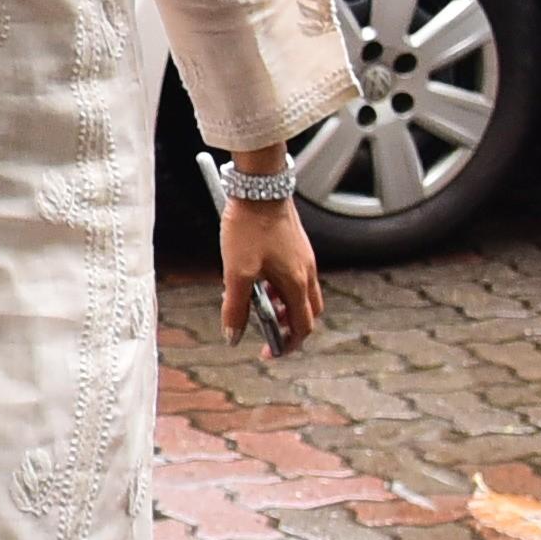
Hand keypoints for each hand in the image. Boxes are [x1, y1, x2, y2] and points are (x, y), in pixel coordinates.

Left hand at [217, 175, 324, 356]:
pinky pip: (294, 276)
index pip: (302, 327)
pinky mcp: (296, 245)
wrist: (259, 186)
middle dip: (288, 327)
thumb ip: (235, 307)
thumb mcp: (236, 272)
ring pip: (301, 294)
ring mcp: (304, 257)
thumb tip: (232, 336)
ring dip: (282, 306)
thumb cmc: (248, 227)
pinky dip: (280, 287)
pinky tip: (256, 279)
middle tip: (265, 330)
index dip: (286, 345)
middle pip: (308, 313)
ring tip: (256, 304)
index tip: (267, 352)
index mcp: (296, 282)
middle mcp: (307, 272)